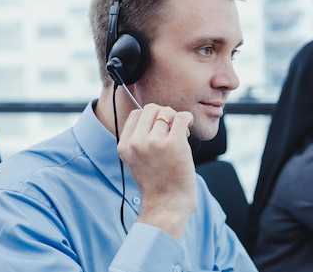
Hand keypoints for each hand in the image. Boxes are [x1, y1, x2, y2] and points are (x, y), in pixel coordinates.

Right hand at [117, 103, 195, 239]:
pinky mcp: (174, 143)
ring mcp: (155, 142)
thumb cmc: (157, 184)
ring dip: (177, 120)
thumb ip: (139, 140)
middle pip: (151, 109)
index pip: (136, 114)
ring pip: (167, 112)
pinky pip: (182, 117)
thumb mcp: (136, 161)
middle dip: (164, 115)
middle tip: (172, 131)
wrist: (167, 205)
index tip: (160, 130)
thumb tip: (155, 116)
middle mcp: (137, 142)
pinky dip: (187, 119)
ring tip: (181, 136)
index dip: (151, 117)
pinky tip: (188, 129)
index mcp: (125, 145)